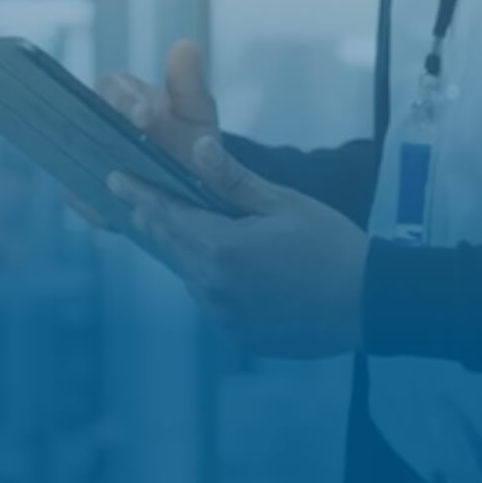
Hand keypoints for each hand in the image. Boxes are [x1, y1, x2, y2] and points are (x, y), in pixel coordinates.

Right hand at [63, 39, 218, 230]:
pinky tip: (107, 215)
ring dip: (90, 175)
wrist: (193, 186)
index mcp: (123, 94)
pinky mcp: (83, 190)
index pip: (113, 87)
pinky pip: (77, 196)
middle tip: (123, 156)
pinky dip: (89, 205)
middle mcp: (96, 121)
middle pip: (82, 121)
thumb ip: (189, 84)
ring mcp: (86, 156)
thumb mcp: (197, 114)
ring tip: (113, 191)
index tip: (144, 117)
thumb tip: (185, 45)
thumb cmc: (192, 140)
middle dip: (99, 138)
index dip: (125, 101)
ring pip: (73, 160)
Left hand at [108, 136, 368, 358]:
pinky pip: (215, 301)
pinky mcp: (240, 336)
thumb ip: (233, 180)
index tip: (113, 179)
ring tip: (185, 227)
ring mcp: (225, 316)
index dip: (138, 195)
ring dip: (186, 250)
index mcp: (220, 248)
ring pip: (191, 276)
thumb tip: (197, 146)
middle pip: (171, 246)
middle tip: (136, 198)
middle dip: (154, 219)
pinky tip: (230, 267)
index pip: (165, 215)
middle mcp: (213, 287)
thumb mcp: (283, 202)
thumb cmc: (329, 242)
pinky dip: (213, 280)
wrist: (369, 303)